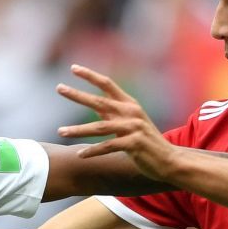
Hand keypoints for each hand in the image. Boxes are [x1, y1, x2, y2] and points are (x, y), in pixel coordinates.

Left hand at [55, 65, 179, 180]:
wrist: (168, 160)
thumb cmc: (146, 142)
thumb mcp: (130, 123)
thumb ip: (112, 113)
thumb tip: (93, 103)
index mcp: (130, 104)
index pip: (108, 84)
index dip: (90, 75)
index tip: (73, 68)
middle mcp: (131, 112)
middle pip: (99, 101)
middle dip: (77, 95)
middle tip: (59, 87)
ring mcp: (133, 128)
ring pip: (99, 127)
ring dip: (78, 131)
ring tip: (61, 132)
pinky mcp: (134, 144)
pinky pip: (108, 146)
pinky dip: (92, 151)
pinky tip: (80, 155)